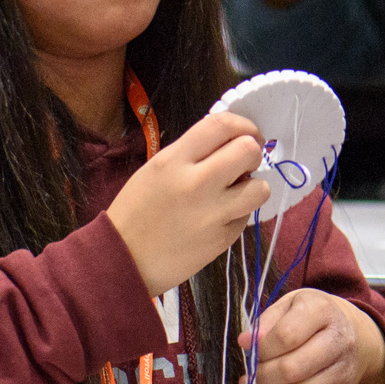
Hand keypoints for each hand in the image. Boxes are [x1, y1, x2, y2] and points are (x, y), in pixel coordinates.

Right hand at [108, 112, 269, 296]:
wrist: (124, 259)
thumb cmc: (135, 212)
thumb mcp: (156, 169)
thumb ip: (191, 153)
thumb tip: (228, 145)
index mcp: (175, 160)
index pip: (222, 125)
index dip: (243, 125)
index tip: (248, 134)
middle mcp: (197, 182)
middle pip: (248, 150)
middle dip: (253, 153)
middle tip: (243, 164)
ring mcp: (212, 213)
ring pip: (260, 188)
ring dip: (254, 186)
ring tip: (237, 193)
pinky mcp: (222, 239)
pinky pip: (246, 217)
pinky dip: (239, 214)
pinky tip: (219, 218)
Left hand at [238, 289, 384, 383]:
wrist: (348, 333)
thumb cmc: (309, 317)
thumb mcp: (288, 305)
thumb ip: (266, 322)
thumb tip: (246, 342)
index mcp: (322, 311)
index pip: (287, 335)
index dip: (261, 347)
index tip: (246, 346)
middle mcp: (339, 341)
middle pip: (293, 369)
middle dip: (262, 376)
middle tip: (248, 374)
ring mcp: (343, 371)